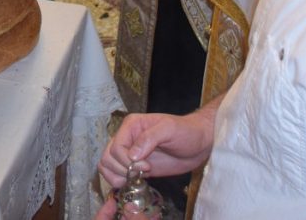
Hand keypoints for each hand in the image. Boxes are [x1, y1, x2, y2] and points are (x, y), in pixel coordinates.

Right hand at [98, 110, 214, 192]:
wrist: (199, 143)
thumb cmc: (186, 131)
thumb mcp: (169, 129)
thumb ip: (149, 138)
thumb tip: (132, 155)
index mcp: (131, 125)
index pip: (116, 147)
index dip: (127, 160)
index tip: (147, 165)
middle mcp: (126, 138)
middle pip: (107, 157)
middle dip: (123, 169)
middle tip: (144, 171)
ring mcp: (129, 153)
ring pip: (107, 165)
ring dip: (118, 176)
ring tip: (137, 177)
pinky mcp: (135, 166)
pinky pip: (116, 174)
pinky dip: (121, 180)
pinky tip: (136, 181)